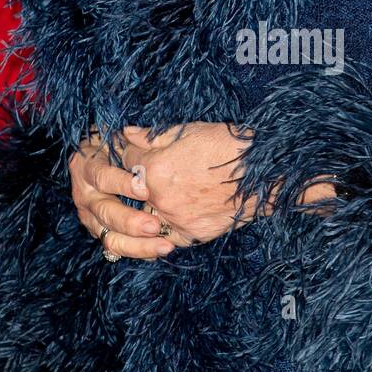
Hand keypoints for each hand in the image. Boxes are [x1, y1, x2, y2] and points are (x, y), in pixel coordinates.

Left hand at [70, 122, 335, 259]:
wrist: (267, 173)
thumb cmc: (231, 145)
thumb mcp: (189, 130)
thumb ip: (152, 136)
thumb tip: (127, 134)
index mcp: (156, 167)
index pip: (122, 159)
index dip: (117, 150)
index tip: (114, 147)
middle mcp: (160, 197)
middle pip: (124, 194)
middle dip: (113, 186)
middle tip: (104, 182)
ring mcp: (176, 219)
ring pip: (137, 224)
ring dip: (124, 219)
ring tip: (115, 215)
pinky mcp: (192, 234)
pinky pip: (163, 241)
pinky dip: (151, 239)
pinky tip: (146, 232)